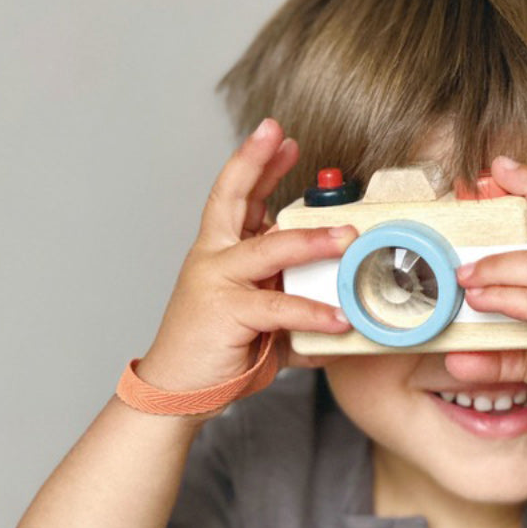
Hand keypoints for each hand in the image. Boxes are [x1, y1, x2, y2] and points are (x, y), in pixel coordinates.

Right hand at [136, 118, 354, 399]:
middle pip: (231, 199)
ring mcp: (216, 281)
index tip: (280, 139)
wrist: (178, 390)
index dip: (257, 165)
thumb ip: (291, 301)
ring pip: (268, 249)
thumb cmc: (218, 349)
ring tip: (348, 236)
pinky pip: (278, 307)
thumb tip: (339, 306)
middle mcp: (214, 258)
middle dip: (255, 163)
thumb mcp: (259, 316)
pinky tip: (340, 318)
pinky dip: (312, 311)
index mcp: (220, 252)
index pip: (237, 197)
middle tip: (281, 137)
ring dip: (311, 239)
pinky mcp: (225, 312)